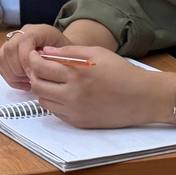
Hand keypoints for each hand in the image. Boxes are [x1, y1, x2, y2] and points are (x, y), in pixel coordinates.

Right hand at [0, 24, 71, 89]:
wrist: (65, 52)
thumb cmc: (67, 55)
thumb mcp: (67, 56)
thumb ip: (54, 60)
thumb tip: (38, 69)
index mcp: (40, 30)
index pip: (24, 40)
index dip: (26, 60)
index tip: (34, 75)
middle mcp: (24, 32)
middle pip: (10, 48)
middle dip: (18, 69)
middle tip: (31, 81)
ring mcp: (15, 40)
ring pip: (2, 56)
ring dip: (13, 74)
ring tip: (28, 82)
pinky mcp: (9, 50)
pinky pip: (1, 63)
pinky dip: (10, 76)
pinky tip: (23, 82)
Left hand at [26, 46, 175, 128]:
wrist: (142, 98)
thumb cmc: (122, 72)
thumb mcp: (97, 53)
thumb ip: (69, 51)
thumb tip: (46, 52)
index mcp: (77, 74)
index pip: (40, 67)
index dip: (33, 60)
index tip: (35, 56)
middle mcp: (73, 94)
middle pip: (37, 85)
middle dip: (34, 75)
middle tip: (39, 68)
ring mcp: (75, 111)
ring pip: (43, 100)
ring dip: (42, 89)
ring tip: (52, 81)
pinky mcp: (78, 122)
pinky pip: (55, 112)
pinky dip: (54, 102)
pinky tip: (63, 93)